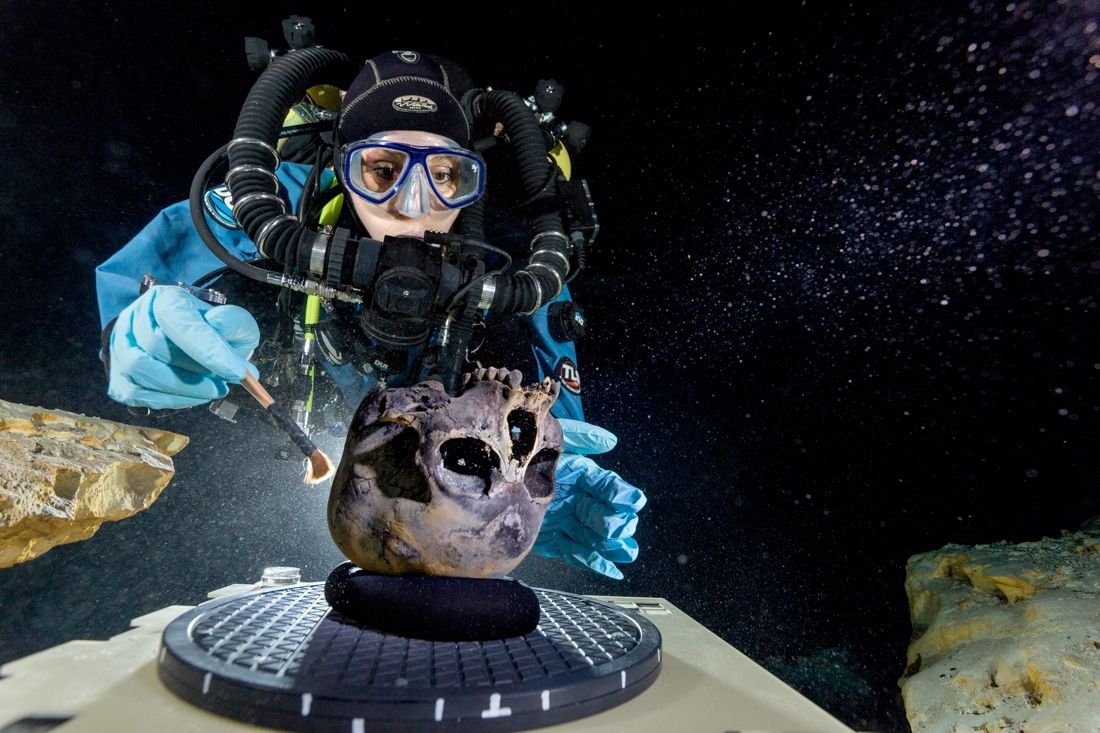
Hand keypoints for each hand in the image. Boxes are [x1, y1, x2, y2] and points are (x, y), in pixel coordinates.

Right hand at [107, 285, 259, 408]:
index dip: (207, 348)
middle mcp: (136, 317)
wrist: (188, 346)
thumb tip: (220, 326)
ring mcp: (121, 346)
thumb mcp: (233, 322)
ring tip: (212, 390)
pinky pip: (135, 392)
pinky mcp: (118, 375)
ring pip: (140, 370)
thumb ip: (233, 322)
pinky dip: (169, 399)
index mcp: (165, 299)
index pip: (178, 320)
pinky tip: (191, 396)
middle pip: (155, 346)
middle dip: (196, 370)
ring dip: (183, 388)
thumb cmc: (212, 334)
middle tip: (225, 383)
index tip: (236, 372)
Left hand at [532, 419, 646, 579]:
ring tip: (626, 552)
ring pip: (594, 536)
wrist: (493, 476)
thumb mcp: (551, 437)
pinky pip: (578, 553)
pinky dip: (596, 562)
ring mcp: (568, 521)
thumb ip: (581, 437)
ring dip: (612, 546)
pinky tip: (613, 570)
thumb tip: (610, 441)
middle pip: (601, 513)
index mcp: (579, 474)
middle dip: (615, 522)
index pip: (604, 485)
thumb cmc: (524, 449)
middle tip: (622, 528)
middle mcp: (577, 498)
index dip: (619, 493)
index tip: (633, 501)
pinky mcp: (556, 540)